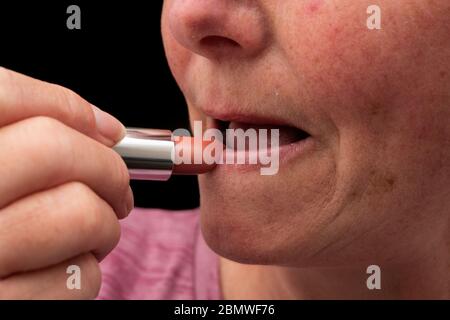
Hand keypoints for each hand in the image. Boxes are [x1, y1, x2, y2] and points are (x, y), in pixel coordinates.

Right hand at [0, 67, 132, 298]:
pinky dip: (89, 272)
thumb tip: (107, 128)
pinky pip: (81, 277)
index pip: (4, 96)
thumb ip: (30, 142)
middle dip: (108, 168)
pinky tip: (65, 271)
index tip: (107, 131)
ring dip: (106, 225)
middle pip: (53, 150)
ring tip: (94, 233)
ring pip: (82, 213)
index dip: (67, 107)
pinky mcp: (5, 308)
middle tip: (118, 187)